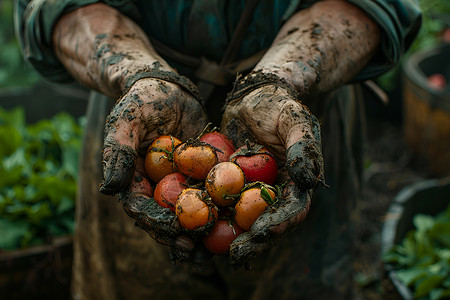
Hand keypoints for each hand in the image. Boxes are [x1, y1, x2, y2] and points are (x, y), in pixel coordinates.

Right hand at [99, 77, 209, 262]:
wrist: (170, 88)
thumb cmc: (144, 100)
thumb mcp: (127, 119)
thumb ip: (118, 150)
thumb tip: (109, 189)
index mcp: (134, 180)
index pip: (141, 208)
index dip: (155, 222)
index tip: (175, 231)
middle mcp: (156, 188)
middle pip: (165, 219)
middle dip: (180, 238)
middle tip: (197, 253)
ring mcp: (179, 184)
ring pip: (189, 215)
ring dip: (201, 235)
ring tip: (217, 252)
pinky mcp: (200, 177)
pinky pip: (210, 197)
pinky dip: (221, 212)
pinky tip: (236, 224)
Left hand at [220, 73, 323, 265]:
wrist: (252, 97)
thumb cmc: (277, 105)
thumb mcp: (294, 118)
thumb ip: (303, 146)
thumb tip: (308, 180)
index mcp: (295, 184)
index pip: (291, 210)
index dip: (276, 224)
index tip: (257, 234)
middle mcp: (273, 194)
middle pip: (264, 224)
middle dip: (250, 242)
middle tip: (232, 255)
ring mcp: (249, 193)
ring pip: (239, 222)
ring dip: (225, 240)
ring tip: (208, 253)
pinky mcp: (227, 187)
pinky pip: (217, 206)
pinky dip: (205, 218)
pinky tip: (187, 229)